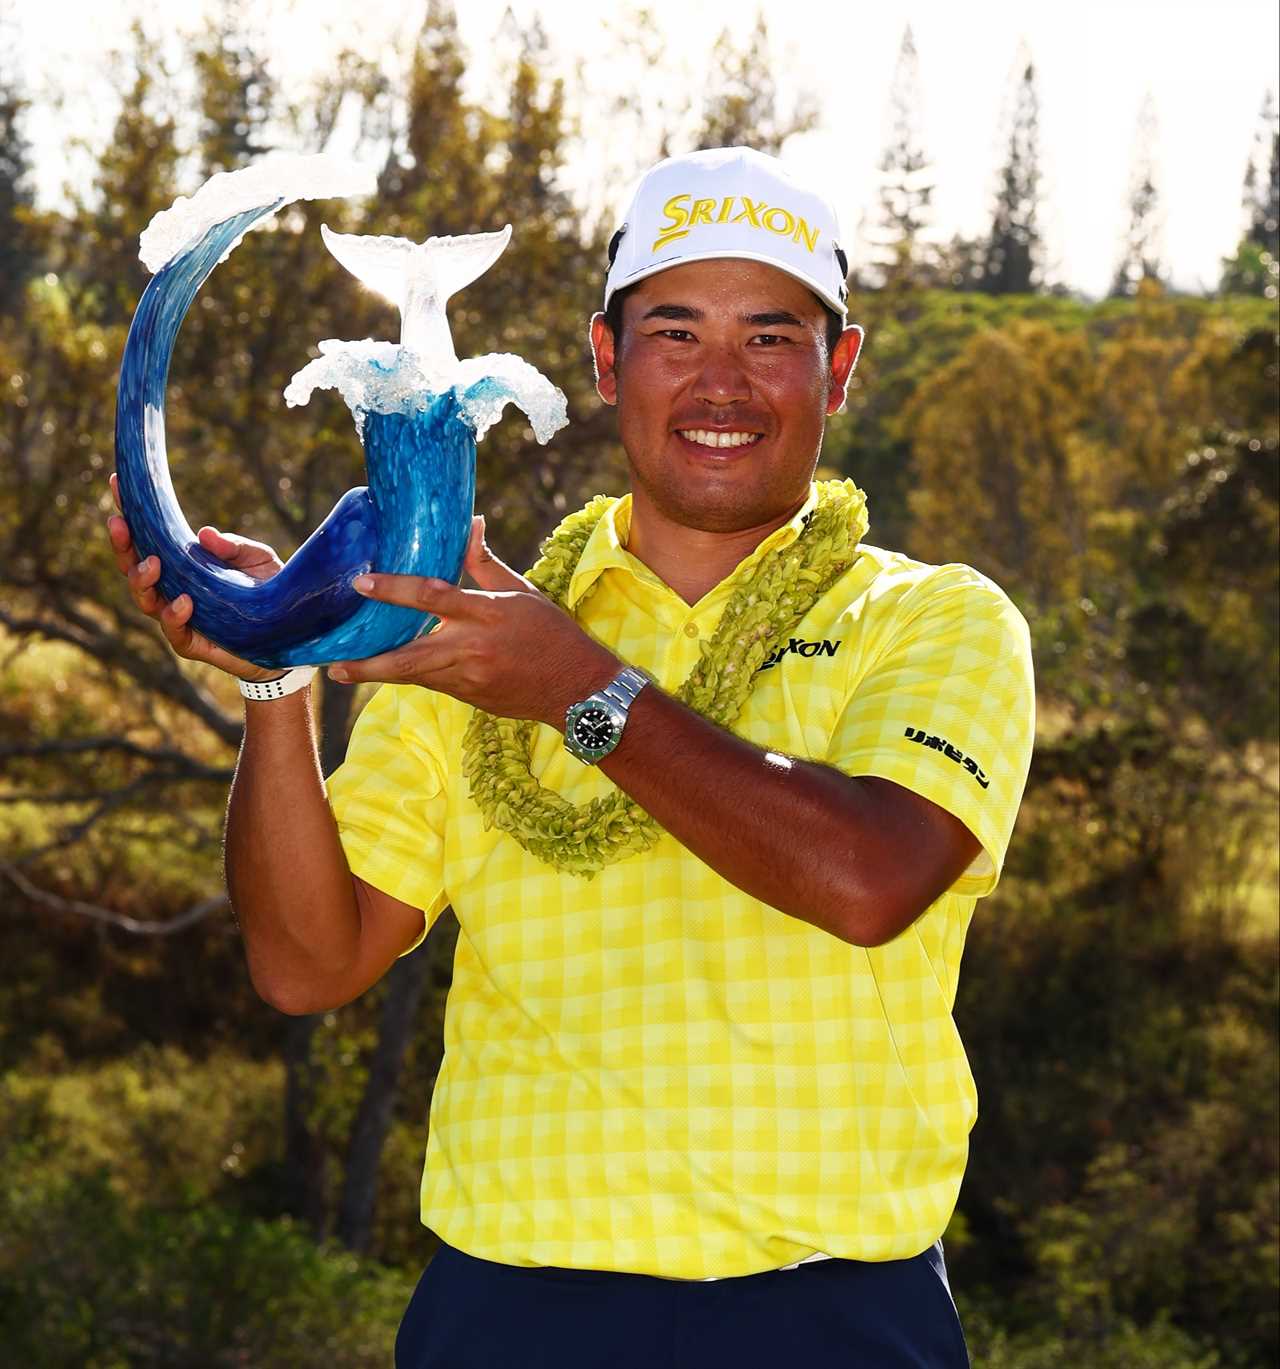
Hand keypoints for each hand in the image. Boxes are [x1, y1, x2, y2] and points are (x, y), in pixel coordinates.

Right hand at [106, 472, 286, 682]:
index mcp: (182, 564)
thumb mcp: (257, 558)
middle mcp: (173, 589)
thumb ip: (233, 546)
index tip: (119, 483)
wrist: (291, 633)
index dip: (130, 513)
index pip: (147, 538)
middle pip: (134, 568)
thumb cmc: (270, 590)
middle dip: (123, 546)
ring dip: (143, 580)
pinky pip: (176, 633)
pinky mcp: (195, 644)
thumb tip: (203, 534)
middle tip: (120, 523)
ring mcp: (181, 618)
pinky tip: (184, 601)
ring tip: (152, 564)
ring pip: (146, 600)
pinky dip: (174, 616)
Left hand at [326, 516, 619, 727]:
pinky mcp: (470, 698)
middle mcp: (472, 648)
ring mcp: (469, 679)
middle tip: (333, 664)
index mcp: (485, 614)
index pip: (431, 596)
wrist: (578, 689)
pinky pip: (433, 684)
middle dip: (368, 664)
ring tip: (344, 670)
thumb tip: (471, 523)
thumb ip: (485, 563)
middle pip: (408, 658)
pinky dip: (411, 676)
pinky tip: (387, 672)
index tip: (361, 583)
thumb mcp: (522, 592)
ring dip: (379, 674)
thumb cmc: (552, 634)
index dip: (393, 589)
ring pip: (414, 677)